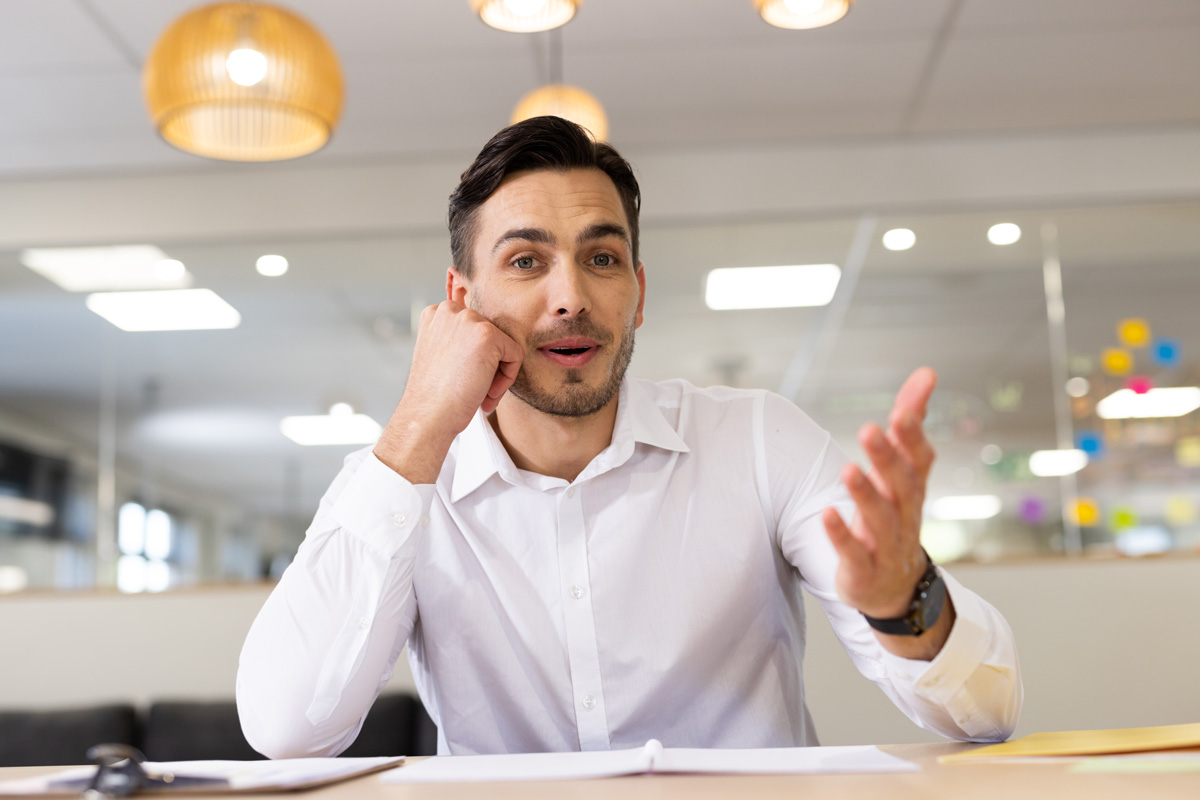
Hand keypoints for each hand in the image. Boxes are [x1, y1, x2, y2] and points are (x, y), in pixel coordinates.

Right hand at [374, 300, 522, 482]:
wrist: (428, 417)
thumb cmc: (435, 396)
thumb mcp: (441, 356)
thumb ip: (459, 339)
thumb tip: (486, 340)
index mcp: (435, 313)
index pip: (474, 330)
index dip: (473, 359)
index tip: (462, 380)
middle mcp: (450, 310)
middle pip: (490, 336)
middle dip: (487, 366)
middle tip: (473, 392)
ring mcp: (468, 320)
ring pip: (503, 346)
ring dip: (497, 374)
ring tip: (480, 394)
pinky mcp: (487, 334)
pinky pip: (515, 355)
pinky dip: (508, 378)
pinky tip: (486, 393)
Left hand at [822, 367, 937, 619]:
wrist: (895, 588)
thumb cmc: (895, 515)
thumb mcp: (902, 470)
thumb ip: (910, 422)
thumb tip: (926, 372)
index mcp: (911, 488)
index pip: (919, 459)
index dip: (912, 437)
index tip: (902, 411)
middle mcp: (904, 514)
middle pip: (901, 485)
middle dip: (887, 458)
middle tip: (870, 430)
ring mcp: (886, 544)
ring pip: (881, 519)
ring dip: (865, 494)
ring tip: (847, 468)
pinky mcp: (864, 569)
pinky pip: (854, 553)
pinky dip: (841, 535)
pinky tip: (826, 513)